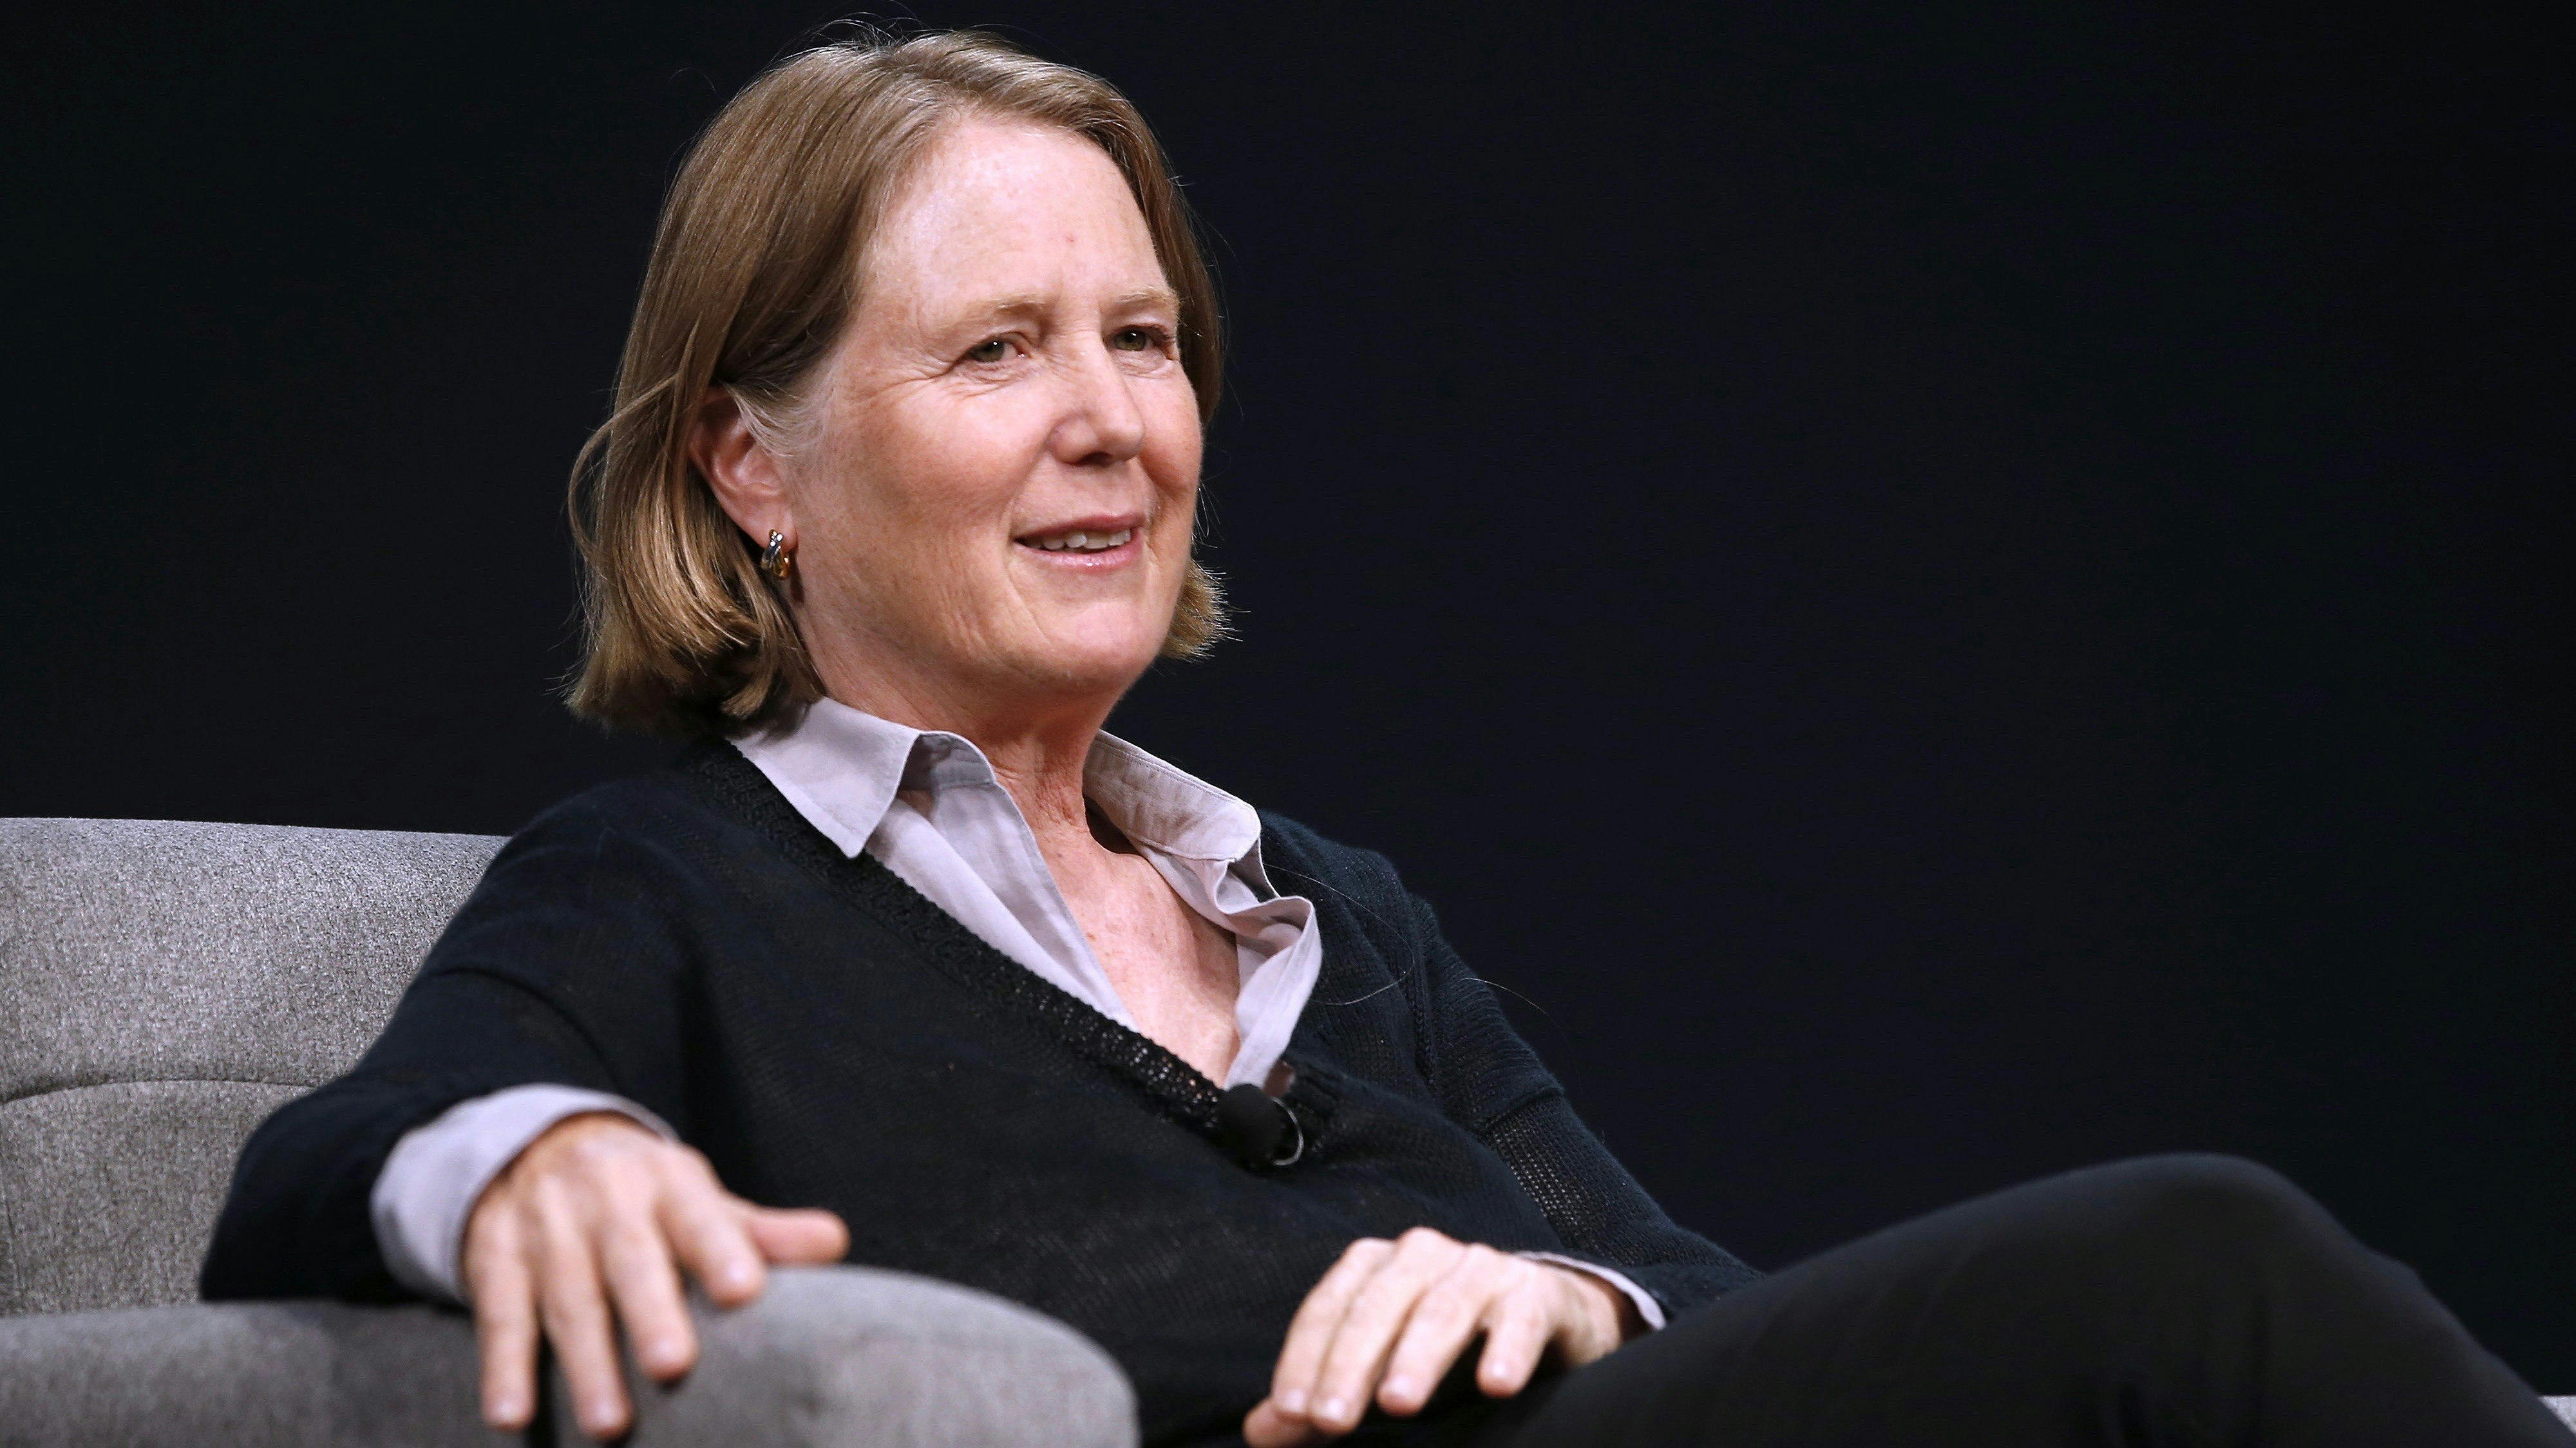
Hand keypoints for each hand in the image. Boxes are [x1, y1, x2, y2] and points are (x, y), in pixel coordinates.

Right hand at [462, 1112, 849, 1438]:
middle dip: (650, 1312)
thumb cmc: (644, 1196)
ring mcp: (545, 1229)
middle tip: (672, 1366)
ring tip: (609, 1424)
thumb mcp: (699, 1199)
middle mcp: (605, 1200)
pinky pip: (499, 1317)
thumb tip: (835, 1242)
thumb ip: (761, 1230)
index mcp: (667, 1182)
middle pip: (629, 1258)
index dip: (720, 1250)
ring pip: (567, 1298)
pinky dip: (503, 1369)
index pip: (699, 1215)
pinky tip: (510, 1416)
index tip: (745, 1292)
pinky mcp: (495, 1260)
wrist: (536, 1148)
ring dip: (586, 1362)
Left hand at [1243, 1227, 1639, 1445]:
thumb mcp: (1379, 1369)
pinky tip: (1496, 1384)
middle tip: (1331, 1421)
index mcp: (1376, 1266)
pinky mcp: (1539, 1291)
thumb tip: (1262, 1430)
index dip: (1306, 1358)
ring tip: (1398, 1403)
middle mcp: (1424, 1255)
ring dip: (1418, 1355)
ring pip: (1444, 1307)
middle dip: (1350, 1363)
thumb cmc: (1446, 1348)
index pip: (1329, 1308)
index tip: (1291, 1411)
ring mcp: (1483, 1267)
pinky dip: (1508, 1346)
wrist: (1548, 1320)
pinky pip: (1521, 1314)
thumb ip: (1325, 1395)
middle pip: (1378, 1304)